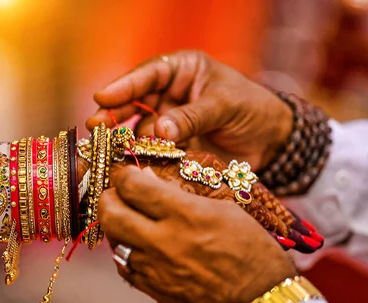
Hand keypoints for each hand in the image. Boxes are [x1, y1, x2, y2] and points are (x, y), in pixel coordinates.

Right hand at [86, 51, 292, 169]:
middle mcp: (168, 96)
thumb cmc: (252, 109)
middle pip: (133, 103)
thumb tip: (159, 131)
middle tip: (96, 128)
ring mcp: (167, 124)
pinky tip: (130, 167)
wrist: (271, 143)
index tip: (102, 97)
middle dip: (113, 115)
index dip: (123, 86)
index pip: (148, 74)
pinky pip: (150, 153)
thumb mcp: (225, 105)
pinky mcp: (170, 150)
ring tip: (113, 152)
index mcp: (181, 72)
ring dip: (126, 142)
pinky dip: (141, 160)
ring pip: (137, 131)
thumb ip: (192, 117)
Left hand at [98, 166, 296, 302]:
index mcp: (185, 215)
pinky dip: (127, 252)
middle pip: (109, 212)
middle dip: (109, 197)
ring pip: (113, 240)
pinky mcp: (153, 291)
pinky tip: (140, 247)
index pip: (132, 185)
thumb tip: (150, 181)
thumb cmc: (253, 253)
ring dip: (117, 226)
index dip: (124, 174)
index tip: (127, 173)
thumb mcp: (227, 211)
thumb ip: (184, 195)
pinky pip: (124, 266)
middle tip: (119, 195)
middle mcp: (162, 241)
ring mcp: (154, 269)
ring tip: (132, 220)